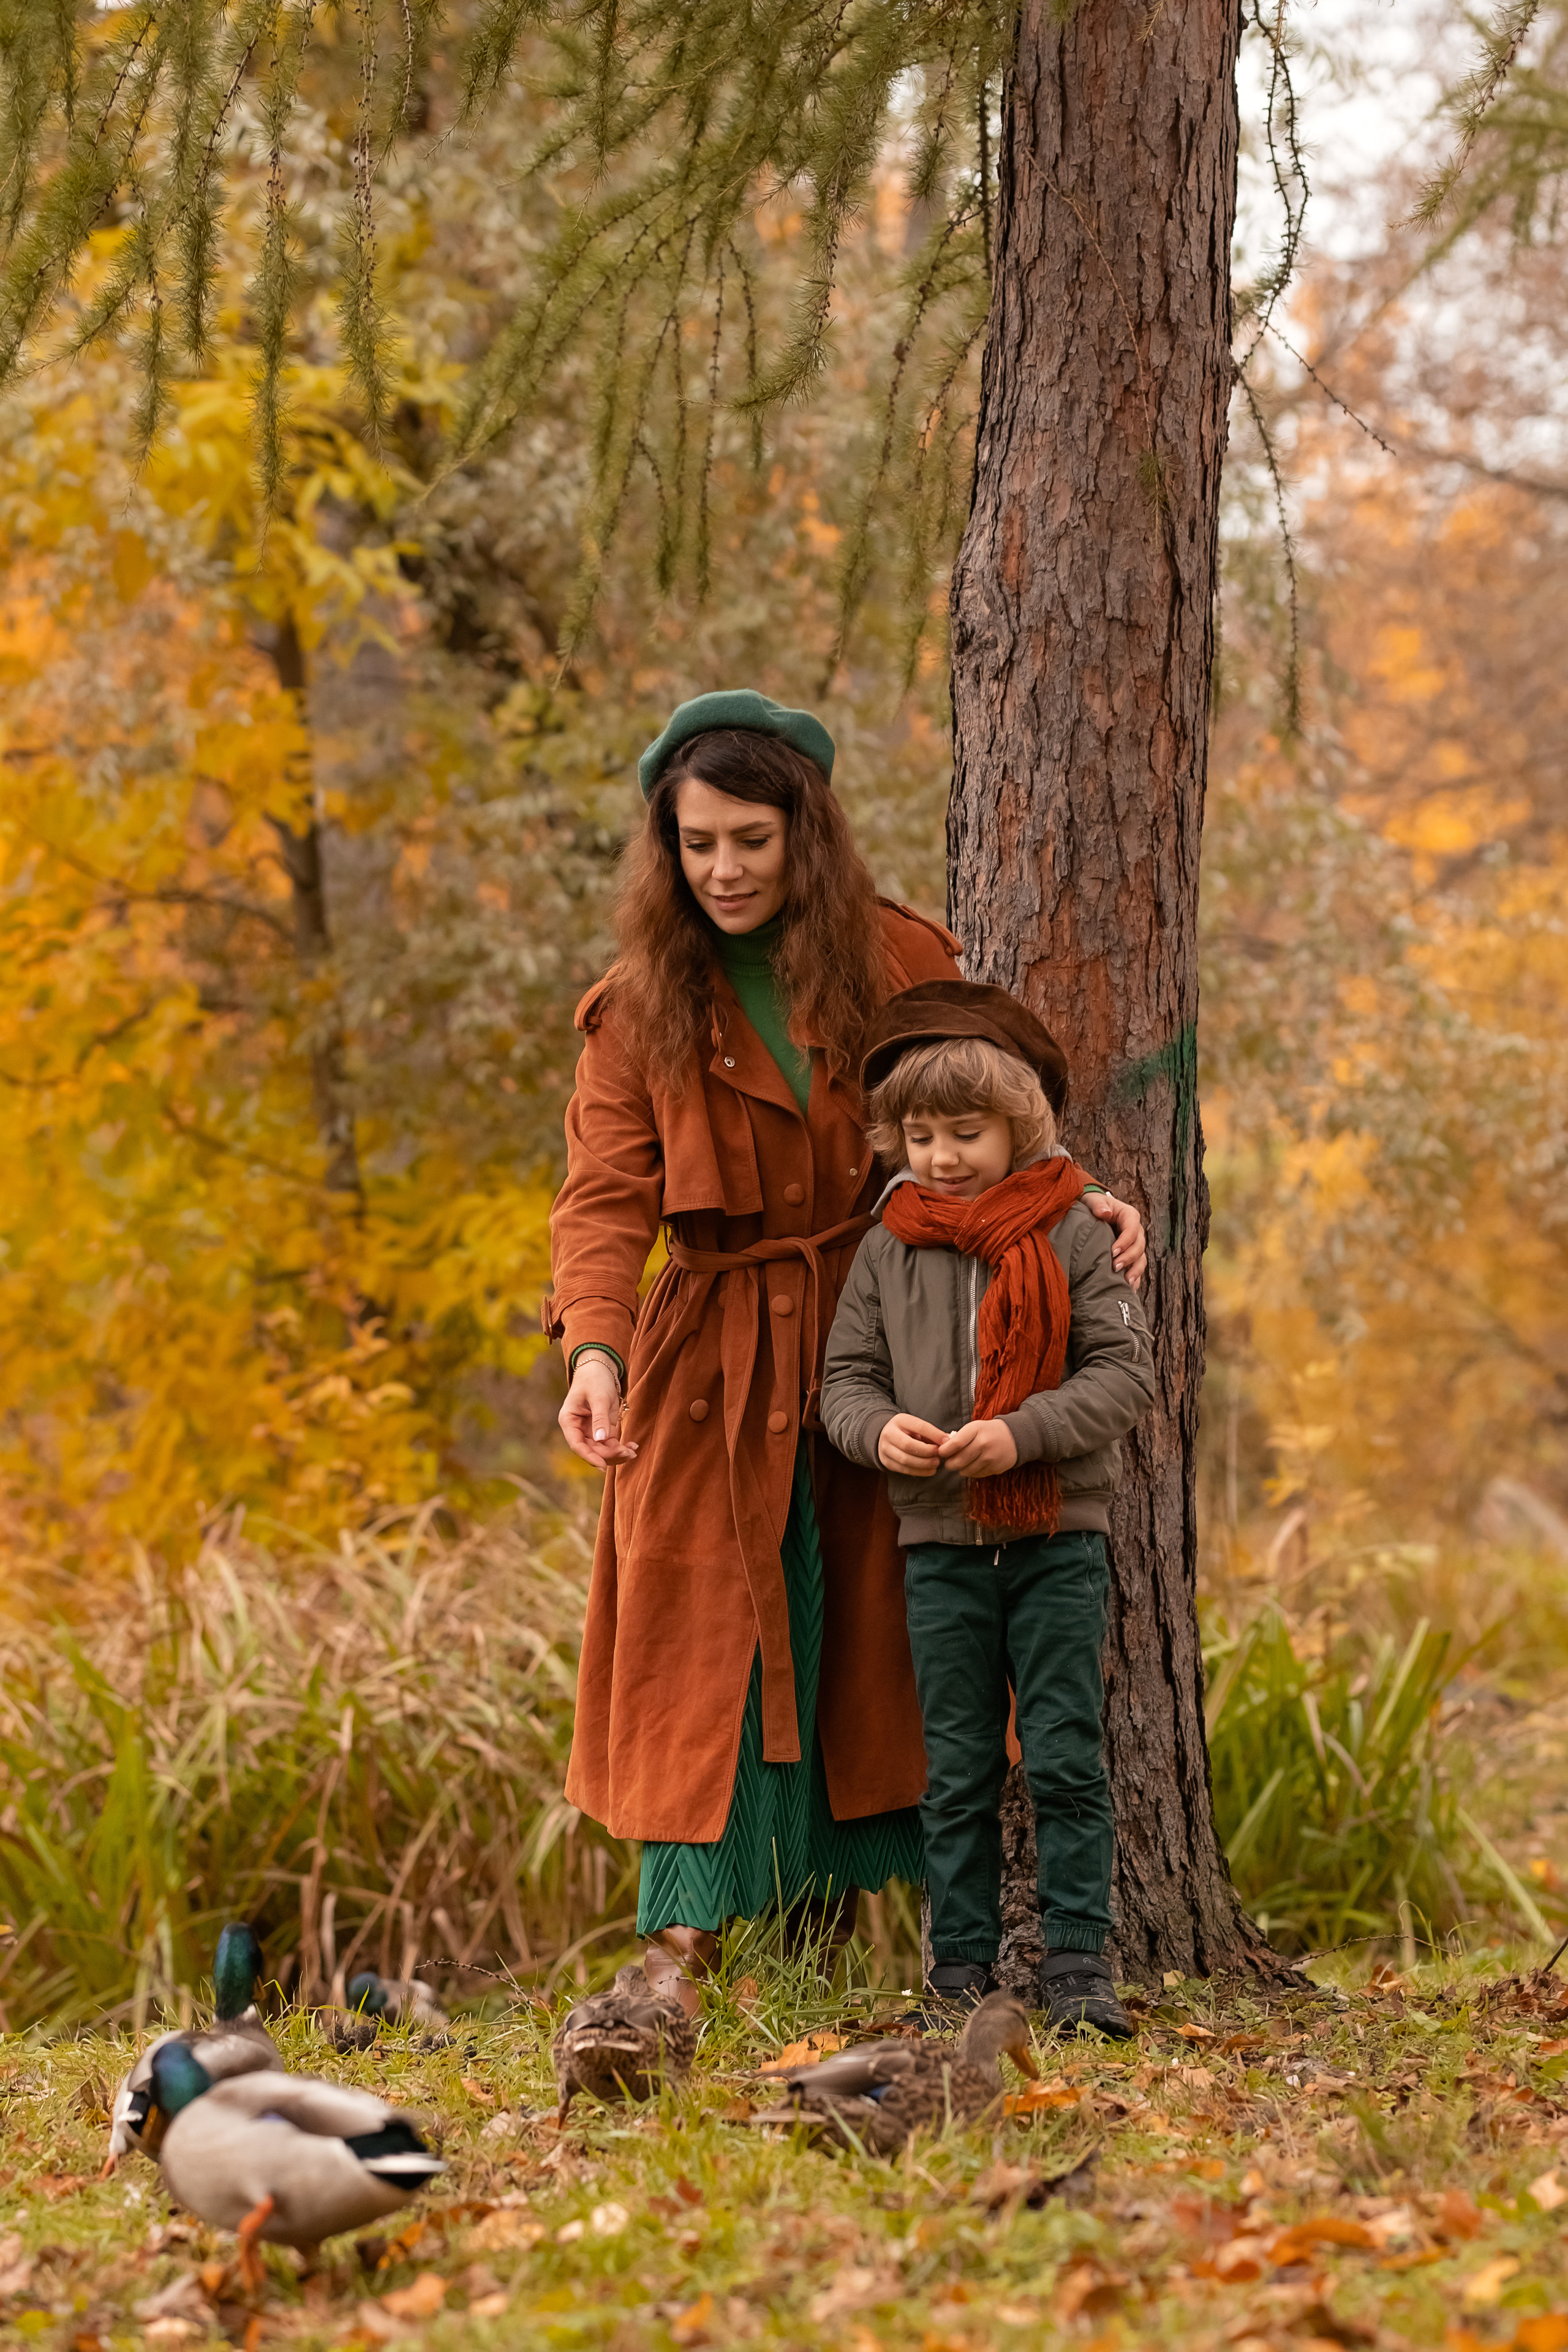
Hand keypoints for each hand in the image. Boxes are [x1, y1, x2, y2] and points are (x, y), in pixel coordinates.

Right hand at [558, 1353, 638, 1469]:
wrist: (600, 1368)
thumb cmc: (594, 1379)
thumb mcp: (598, 1397)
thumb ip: (600, 1418)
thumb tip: (601, 1440)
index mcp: (569, 1421)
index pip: (577, 1444)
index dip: (589, 1456)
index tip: (603, 1465)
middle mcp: (578, 1429)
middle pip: (592, 1449)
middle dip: (609, 1454)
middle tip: (628, 1454)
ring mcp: (591, 1430)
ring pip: (602, 1450)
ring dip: (617, 1453)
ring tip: (633, 1452)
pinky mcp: (603, 1429)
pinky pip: (611, 1443)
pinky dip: (622, 1446)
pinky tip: (633, 1446)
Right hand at [878, 1412, 947, 1476]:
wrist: (885, 1437)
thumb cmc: (907, 1431)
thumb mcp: (917, 1427)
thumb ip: (931, 1433)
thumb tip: (948, 1441)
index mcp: (900, 1421)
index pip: (919, 1427)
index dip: (934, 1435)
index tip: (946, 1442)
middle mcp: (889, 1434)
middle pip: (908, 1445)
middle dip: (927, 1452)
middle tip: (939, 1456)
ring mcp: (885, 1449)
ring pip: (905, 1459)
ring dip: (924, 1464)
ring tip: (936, 1464)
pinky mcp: (886, 1461)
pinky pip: (903, 1469)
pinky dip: (919, 1472)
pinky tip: (930, 1471)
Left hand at [936, 1419, 1018, 1475]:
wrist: (1014, 1437)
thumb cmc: (989, 1431)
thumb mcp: (975, 1427)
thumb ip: (959, 1437)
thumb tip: (942, 1450)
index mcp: (976, 1430)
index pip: (955, 1444)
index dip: (944, 1451)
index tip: (941, 1453)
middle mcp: (983, 1444)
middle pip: (959, 1460)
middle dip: (949, 1464)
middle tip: (948, 1462)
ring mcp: (990, 1458)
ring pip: (966, 1470)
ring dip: (959, 1469)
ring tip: (959, 1464)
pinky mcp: (995, 1468)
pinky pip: (976, 1475)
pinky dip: (970, 1472)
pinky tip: (971, 1466)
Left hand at [1086, 1190, 1145, 1289]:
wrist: (1090, 1212)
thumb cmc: (1092, 1205)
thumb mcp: (1093, 1200)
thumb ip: (1098, 1205)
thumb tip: (1105, 1212)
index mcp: (1128, 1216)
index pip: (1132, 1228)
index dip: (1125, 1241)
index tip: (1113, 1252)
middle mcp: (1135, 1231)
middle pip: (1139, 1245)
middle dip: (1129, 1258)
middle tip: (1116, 1267)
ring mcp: (1133, 1244)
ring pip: (1141, 1258)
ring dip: (1135, 1270)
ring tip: (1126, 1282)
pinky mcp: (1129, 1255)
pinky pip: (1136, 1267)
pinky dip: (1134, 1277)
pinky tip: (1129, 1288)